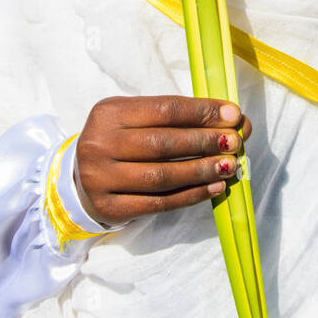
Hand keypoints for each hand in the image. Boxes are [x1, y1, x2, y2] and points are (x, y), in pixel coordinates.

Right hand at [75, 95, 251, 227]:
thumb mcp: (137, 118)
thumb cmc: (120, 142)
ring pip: (162, 176)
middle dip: (205, 141)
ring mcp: (102, 179)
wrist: (81, 178)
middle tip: (235, 141)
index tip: (233, 114)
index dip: (201, 112)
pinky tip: (214, 187)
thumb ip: (178, 117)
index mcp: (109, 113)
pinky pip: (159, 203)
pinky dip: (192, 195)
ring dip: (202, 170)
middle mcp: (100, 144)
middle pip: (163, 143)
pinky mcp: (110, 207)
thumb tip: (232, 119)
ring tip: (229, 165)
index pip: (164, 110)